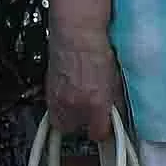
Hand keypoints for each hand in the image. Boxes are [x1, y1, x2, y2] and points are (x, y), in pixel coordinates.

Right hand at [45, 25, 121, 139]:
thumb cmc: (97, 49)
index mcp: (96, 103)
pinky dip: (60, 107)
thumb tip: (117, 114)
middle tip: (91, 114)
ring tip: (79, 105)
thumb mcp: (116, 79)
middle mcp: (75, 104)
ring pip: (61, 123)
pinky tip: (68, 96)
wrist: (77, 32)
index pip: (99, 133)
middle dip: (84, 125)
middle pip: (76, 130)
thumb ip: (115, 102)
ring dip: (70, 118)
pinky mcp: (48, 89)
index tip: (106, 126)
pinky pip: (52, 109)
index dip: (103, 130)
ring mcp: (58, 98)